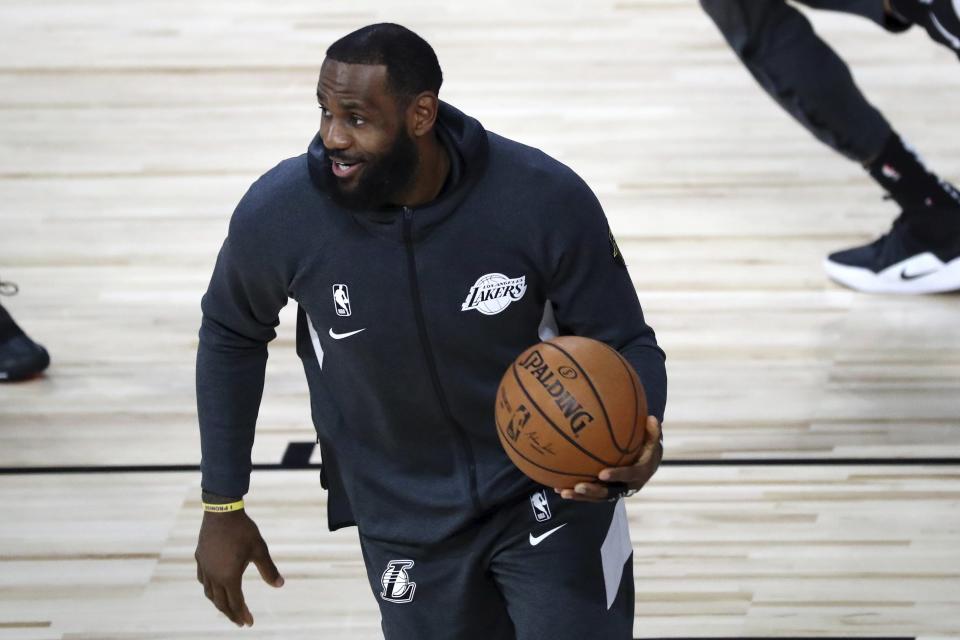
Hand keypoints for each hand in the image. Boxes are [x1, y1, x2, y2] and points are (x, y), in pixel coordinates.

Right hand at [195, 509, 283, 626]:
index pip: (236, 602)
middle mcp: (214, 576)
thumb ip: (269, 570)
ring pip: (209, 593)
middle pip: (221, 602)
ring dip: (219, 603)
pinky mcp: (200, 558)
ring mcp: (204, 567)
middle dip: (231, 614)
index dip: (242, 614)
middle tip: (240, 622)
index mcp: (229, 577)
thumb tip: (280, 585)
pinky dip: (209, 589)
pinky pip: (202, 580)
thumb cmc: (243, 530)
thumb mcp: (260, 550)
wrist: (222, 511)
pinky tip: (213, 587)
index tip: (249, 623)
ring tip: (227, 608)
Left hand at [557, 415, 661, 501]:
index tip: (602, 474)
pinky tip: (557, 487)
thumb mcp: (653, 440)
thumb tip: (652, 418)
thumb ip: (653, 431)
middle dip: (592, 491)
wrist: (648, 463)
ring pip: (596, 496)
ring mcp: (615, 490)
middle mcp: (627, 486)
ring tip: (563, 492)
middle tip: (578, 486)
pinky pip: (589, 493)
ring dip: (579, 495)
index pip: (628, 475)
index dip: (616, 475)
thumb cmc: (647, 447)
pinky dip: (575, 492)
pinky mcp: (605, 491)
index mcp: (640, 473)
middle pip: (608, 492)